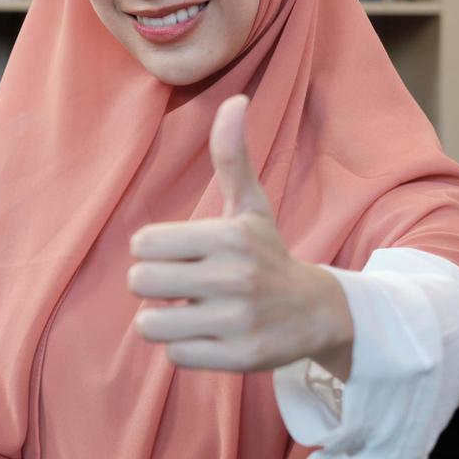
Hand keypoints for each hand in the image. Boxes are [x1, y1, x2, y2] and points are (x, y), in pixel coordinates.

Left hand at [128, 95, 353, 378]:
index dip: (154, 250)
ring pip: (149, 324)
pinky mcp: (237, 358)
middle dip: (154, 285)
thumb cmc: (267, 254)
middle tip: (184, 285)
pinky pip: (173, 355)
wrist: (319, 313)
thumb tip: (234, 100)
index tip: (181, 254)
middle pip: (139, 282)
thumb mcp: (251, 208)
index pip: (142, 244)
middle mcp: (232, 279)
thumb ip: (232, 157)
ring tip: (194, 311)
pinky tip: (211, 334)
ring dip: (164, 320)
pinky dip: (184, 347)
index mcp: (227, 237)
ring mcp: (236, 321)